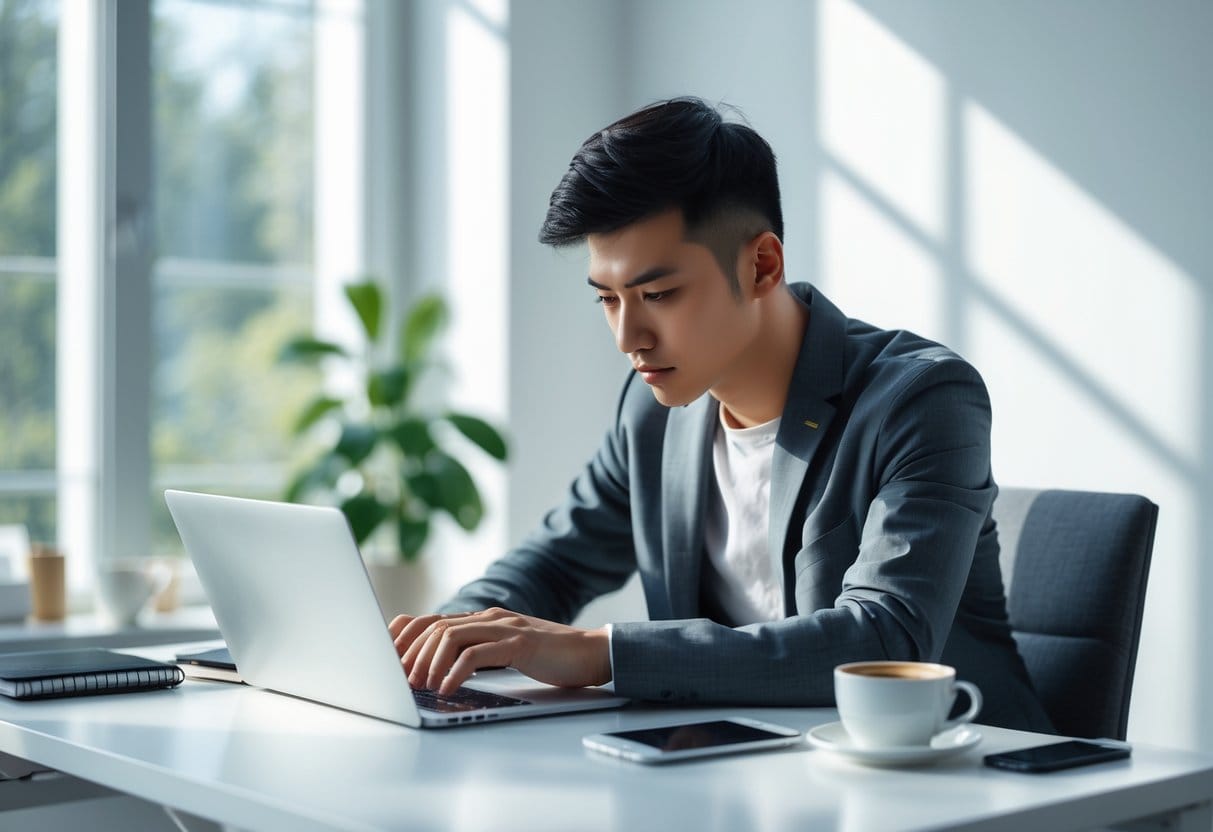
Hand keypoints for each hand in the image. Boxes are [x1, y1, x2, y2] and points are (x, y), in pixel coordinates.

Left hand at [387, 608, 611, 695]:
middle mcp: (491, 617)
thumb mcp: (506, 652)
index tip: (386, 658)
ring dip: (429, 662)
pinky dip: (456, 671)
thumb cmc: (550, 657)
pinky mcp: (520, 643)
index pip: (432, 619)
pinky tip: (448, 687)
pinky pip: (477, 653)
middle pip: (435, 626)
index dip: (405, 636)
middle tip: (401, 680)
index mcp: (484, 619)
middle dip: (411, 653)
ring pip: (451, 636)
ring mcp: (506, 627)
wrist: (592, 653)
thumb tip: (441, 670)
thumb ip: (478, 651)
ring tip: (422, 685)